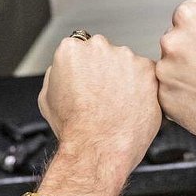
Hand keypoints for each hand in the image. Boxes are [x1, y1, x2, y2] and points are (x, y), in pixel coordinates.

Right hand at [40, 34, 160, 181]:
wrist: (98, 148)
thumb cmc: (73, 128)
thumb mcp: (47, 98)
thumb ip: (57, 74)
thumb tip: (65, 69)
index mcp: (71, 50)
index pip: (81, 47)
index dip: (85, 67)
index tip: (88, 80)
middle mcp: (98, 47)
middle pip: (105, 52)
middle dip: (106, 69)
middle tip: (104, 95)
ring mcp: (125, 56)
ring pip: (127, 63)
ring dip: (126, 78)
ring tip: (119, 104)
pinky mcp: (147, 69)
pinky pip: (147, 74)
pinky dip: (143, 88)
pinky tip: (133, 106)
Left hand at [155, 0, 195, 148]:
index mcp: (190, 17)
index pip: (186, 15)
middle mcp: (172, 41)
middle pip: (175, 39)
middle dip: (191, 49)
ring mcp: (165, 70)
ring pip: (171, 65)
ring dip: (186, 71)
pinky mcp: (164, 96)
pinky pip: (170, 90)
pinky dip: (184, 92)